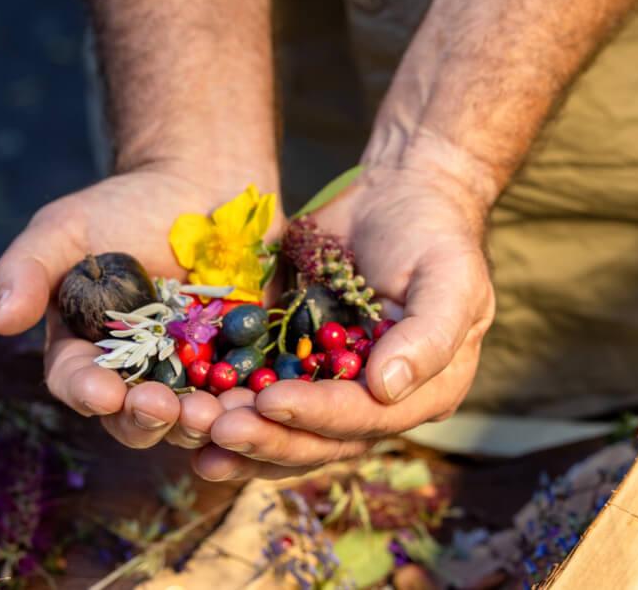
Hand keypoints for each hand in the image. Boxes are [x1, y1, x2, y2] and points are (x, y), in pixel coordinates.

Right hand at [0, 163, 280, 450]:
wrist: (199, 184)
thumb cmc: (122, 206)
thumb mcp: (65, 228)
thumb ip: (27, 269)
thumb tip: (2, 321)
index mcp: (87, 353)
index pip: (78, 384)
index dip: (88, 393)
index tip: (103, 393)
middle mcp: (137, 376)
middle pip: (134, 418)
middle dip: (146, 419)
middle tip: (163, 408)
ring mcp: (191, 375)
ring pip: (191, 420)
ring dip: (200, 424)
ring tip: (212, 414)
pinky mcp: (241, 365)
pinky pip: (245, 396)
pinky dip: (250, 405)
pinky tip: (259, 402)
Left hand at [192, 160, 495, 480]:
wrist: (397, 196)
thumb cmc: (433, 234)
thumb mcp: (449, 276)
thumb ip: (429, 335)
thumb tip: (386, 389)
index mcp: (425, 393)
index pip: (366, 418)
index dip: (318, 414)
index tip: (270, 401)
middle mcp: (379, 406)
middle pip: (320, 440)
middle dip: (266, 437)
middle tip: (215, 429)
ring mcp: (336, 390)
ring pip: (286, 432)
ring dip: (239, 437)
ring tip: (192, 430)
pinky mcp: (298, 368)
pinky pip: (260, 400)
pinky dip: (228, 408)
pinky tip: (187, 416)